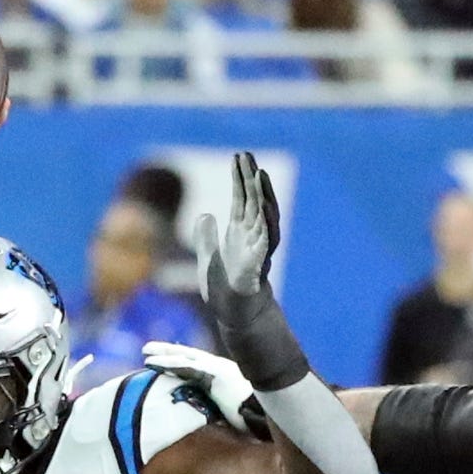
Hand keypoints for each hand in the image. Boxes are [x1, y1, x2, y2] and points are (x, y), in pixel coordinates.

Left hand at [143, 341, 266, 435]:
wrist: (270, 417)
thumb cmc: (257, 420)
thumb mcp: (236, 413)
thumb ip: (221, 411)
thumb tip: (213, 422)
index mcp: (226, 376)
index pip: (199, 364)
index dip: (182, 359)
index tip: (166, 357)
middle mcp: (221, 368)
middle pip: (189, 356)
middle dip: (169, 351)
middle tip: (148, 348)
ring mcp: (218, 369)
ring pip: (185, 358)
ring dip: (163, 355)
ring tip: (145, 353)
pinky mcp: (215, 374)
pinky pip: (186, 367)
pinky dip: (168, 363)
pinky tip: (151, 362)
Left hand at [195, 150, 280, 301]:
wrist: (234, 318)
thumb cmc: (223, 293)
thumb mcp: (207, 259)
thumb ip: (206, 238)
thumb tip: (205, 215)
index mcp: (239, 235)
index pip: (242, 200)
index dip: (240, 179)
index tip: (238, 157)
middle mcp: (252, 238)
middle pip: (254, 202)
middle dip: (251, 178)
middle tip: (246, 155)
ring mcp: (259, 250)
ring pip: (265, 216)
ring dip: (263, 195)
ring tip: (259, 173)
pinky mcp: (260, 264)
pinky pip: (267, 239)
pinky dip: (267, 221)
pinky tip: (264, 204)